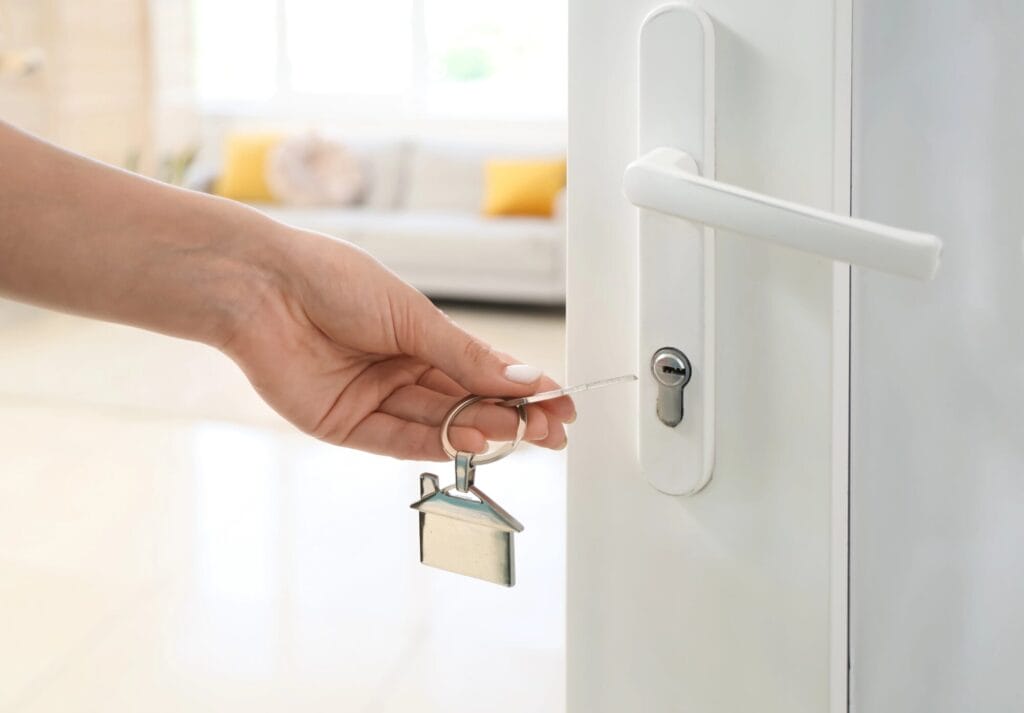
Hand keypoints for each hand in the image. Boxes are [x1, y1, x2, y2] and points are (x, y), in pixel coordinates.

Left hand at [221, 227, 574, 459]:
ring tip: (518, 431)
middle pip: (465, 403)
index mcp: (419, 338)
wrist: (264, 286)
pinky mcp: (344, 425)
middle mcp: (399, 371)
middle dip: (510, 416)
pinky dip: (436, 442)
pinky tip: (472, 439)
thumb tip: (522, 379)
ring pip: (438, 422)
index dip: (522, 389)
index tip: (561, 402)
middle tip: (550, 428)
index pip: (482, 371)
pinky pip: (397, 439)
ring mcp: (374, 400)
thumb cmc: (333, 281)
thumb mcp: (413, 316)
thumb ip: (466, 357)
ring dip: (480, 429)